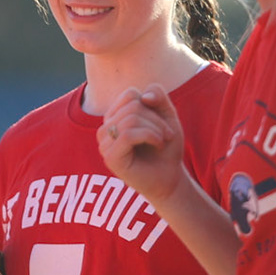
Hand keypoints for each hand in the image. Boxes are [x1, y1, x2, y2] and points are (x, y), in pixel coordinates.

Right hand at [97, 85, 185, 204]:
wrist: (170, 180)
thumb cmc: (166, 149)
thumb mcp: (167, 116)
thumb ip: (158, 96)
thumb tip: (143, 96)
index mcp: (114, 118)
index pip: (130, 94)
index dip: (151, 103)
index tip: (163, 121)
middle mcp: (106, 129)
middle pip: (132, 106)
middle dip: (156, 118)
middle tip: (167, 134)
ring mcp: (105, 144)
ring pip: (130, 119)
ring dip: (155, 128)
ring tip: (162, 140)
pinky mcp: (110, 158)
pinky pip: (128, 135)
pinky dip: (149, 136)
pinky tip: (157, 144)